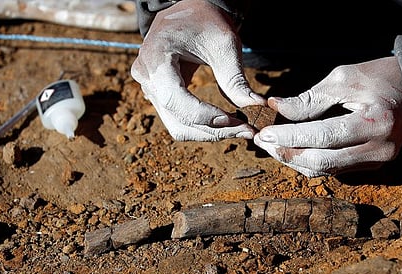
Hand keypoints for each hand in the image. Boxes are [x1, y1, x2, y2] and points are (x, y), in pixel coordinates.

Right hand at [131, 0, 265, 140]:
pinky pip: (179, 121)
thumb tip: (255, 108)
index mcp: (156, 58)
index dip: (207, 117)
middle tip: (245, 130)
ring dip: (210, 133)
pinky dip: (203, 126)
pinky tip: (225, 122)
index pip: (177, 101)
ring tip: (238, 128)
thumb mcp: (224, 45)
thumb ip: (235, 79)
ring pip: (179, 128)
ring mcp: (149, 89)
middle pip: (178, 122)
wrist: (191, 10)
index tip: (238, 121)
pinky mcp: (159, 96)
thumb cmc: (206, 21)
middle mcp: (146, 77)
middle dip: (214, 130)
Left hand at [254, 57, 401, 176]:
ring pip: (326, 171)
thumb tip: (276, 108)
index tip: (265, 134)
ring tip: (272, 147)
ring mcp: (378, 161)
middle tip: (263, 143)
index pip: (324, 137)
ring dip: (295, 161)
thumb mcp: (343, 79)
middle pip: (323, 161)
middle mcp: (380, 149)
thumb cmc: (378, 78)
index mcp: (376, 122)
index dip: (290, 137)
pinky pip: (334, 170)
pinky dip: (310, 162)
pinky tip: (292, 151)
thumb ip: (309, 99)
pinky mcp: (372, 165)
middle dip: (288, 153)